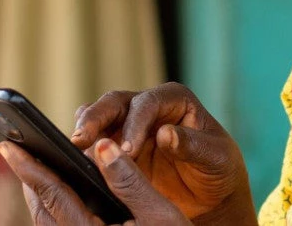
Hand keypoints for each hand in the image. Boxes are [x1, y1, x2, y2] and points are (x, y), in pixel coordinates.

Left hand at [0, 138, 189, 224]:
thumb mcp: (161, 215)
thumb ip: (130, 180)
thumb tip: (103, 144)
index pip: (53, 195)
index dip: (29, 168)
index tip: (7, 146)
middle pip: (42, 210)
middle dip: (28, 178)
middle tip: (15, 148)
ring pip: (48, 222)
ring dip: (39, 194)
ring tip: (34, 166)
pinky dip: (54, 207)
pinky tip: (62, 192)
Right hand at [71, 83, 254, 221]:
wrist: (209, 193)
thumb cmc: (219, 169)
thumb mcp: (216, 157)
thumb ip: (192, 145)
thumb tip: (165, 133)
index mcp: (174, 99)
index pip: (148, 104)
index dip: (134, 124)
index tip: (128, 151)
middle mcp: (148, 106)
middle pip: (114, 103)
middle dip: (95, 118)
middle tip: (81, 140)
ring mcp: (128, 124)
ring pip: (98, 117)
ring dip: (84, 131)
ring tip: (73, 151)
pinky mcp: (115, 145)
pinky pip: (94, 142)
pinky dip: (85, 149)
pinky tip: (77, 163)